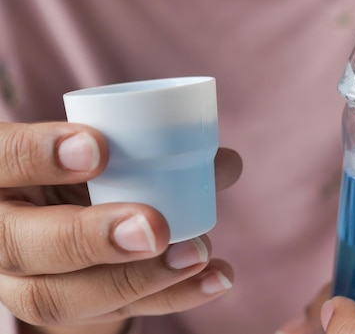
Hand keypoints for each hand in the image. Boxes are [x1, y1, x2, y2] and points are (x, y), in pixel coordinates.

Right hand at [0, 122, 242, 333]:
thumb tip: (225, 162)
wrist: (70, 222)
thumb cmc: (89, 172)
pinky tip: (214, 280)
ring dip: (138, 278)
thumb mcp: (105, 150)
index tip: (98, 147)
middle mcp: (0, 231)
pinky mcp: (65, 305)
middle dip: (90, 238)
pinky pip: (106, 314)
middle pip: (19, 245)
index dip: (37, 154)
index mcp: (0, 175)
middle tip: (155, 228)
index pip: (1, 158)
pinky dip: (168, 297)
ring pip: (58, 296)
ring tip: (199, 254)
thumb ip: (154, 149)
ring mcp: (22, 280)